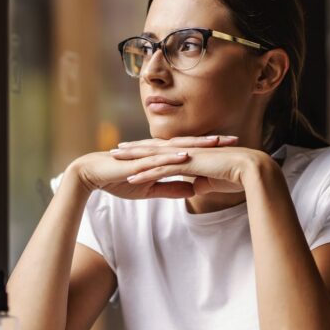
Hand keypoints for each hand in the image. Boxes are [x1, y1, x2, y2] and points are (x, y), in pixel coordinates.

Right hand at [70, 135, 239, 199]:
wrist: (94, 174)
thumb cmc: (119, 179)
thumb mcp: (150, 187)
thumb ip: (171, 187)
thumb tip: (193, 190)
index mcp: (161, 155)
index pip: (190, 150)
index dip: (210, 149)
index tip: (232, 149)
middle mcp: (157, 150)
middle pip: (190, 143)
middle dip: (212, 142)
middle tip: (235, 139)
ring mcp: (148, 153)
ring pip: (177, 147)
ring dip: (197, 145)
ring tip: (217, 143)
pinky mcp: (138, 160)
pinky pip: (158, 158)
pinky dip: (173, 156)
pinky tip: (187, 155)